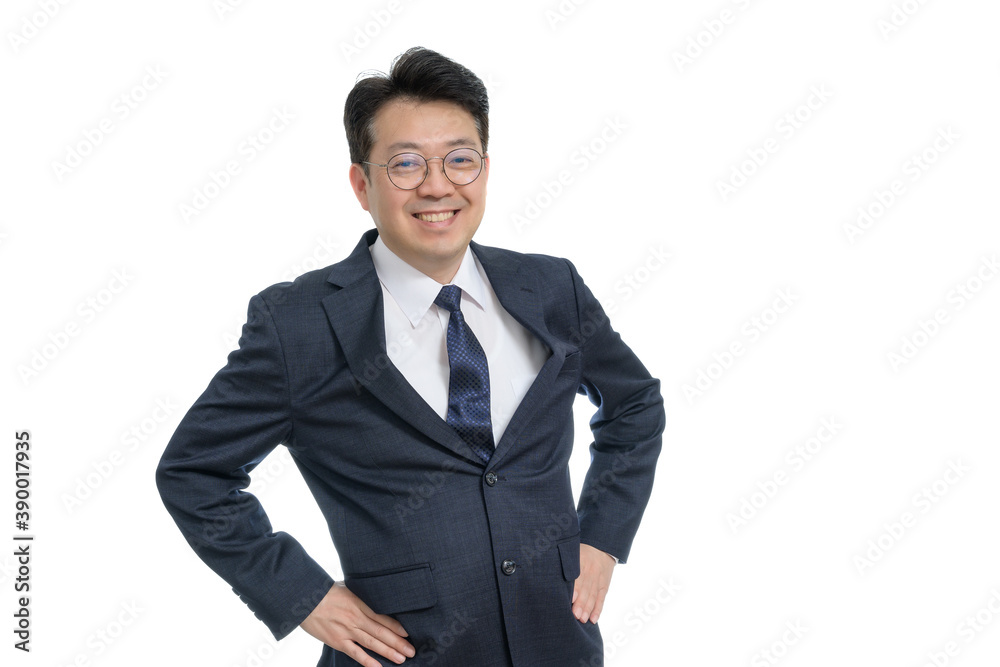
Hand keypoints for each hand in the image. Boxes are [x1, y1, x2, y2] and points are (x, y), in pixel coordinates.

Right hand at [300, 581, 414, 665]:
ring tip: (402, 659)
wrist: (303, 597)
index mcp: (359, 603)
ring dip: (388, 652)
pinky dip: (367, 661)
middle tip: (412, 651)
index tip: (408, 633)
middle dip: (398, 642)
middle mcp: (356, 618)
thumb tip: (372, 597)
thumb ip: (359, 596)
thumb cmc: (323, 590)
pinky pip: (355, 653)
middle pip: (381, 632)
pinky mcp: (337, 641)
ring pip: (372, 643)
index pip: (383, 617)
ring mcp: (347, 631)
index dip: (397, 626)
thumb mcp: (346, 587)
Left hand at [572, 543, 615, 623]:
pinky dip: (598, 609)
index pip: (579, 576)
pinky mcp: (604, 586)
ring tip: (583, 619)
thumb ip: (564, 562)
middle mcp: (592, 571)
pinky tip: (593, 618)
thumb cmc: (582, 551)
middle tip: (575, 615)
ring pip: (594, 595)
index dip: (576, 588)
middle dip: (581, 603)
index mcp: (582, 561)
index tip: (571, 599)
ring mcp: (599, 579)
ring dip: (588, 608)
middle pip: (587, 588)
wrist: (603, 547)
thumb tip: (549, 571)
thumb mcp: (573, 552)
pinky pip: (601, 599)